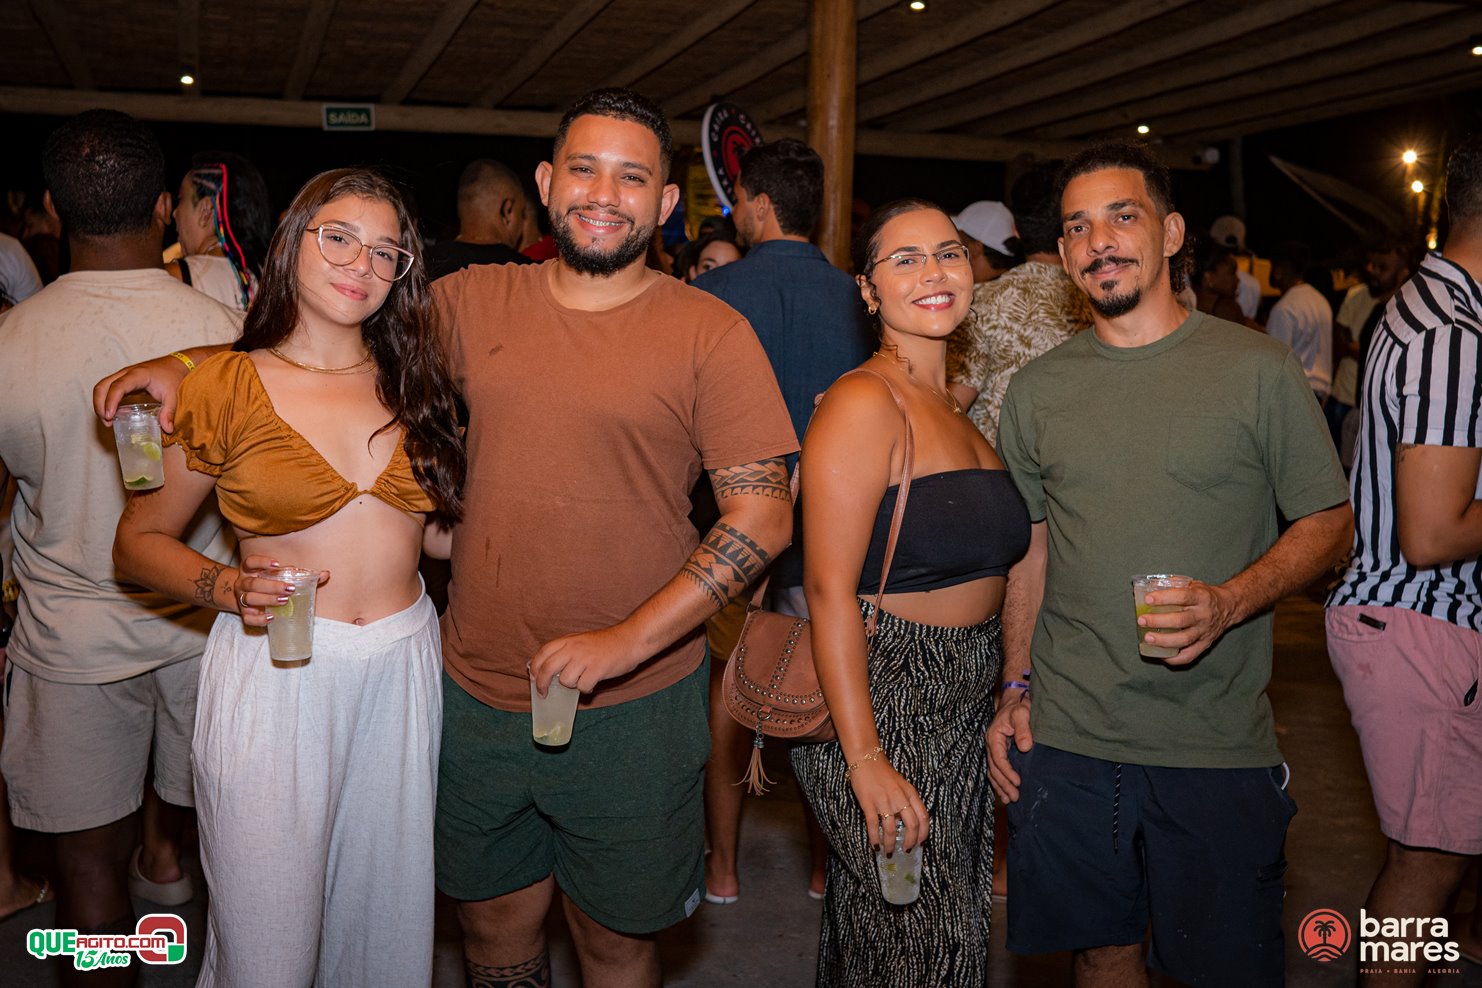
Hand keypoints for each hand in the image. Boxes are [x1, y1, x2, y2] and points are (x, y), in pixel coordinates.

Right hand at [93, 354, 189, 429]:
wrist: (176, 364)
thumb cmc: (174, 377)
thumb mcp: (173, 395)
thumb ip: (169, 412)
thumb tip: (167, 429)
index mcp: (138, 374)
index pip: (118, 386)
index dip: (110, 401)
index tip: (109, 416)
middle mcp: (126, 373)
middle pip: (102, 386)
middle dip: (99, 405)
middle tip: (107, 422)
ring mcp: (123, 376)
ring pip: (102, 387)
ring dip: (100, 404)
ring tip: (108, 421)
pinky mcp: (124, 381)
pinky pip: (109, 390)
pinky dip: (107, 402)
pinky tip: (116, 415)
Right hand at [234, 555, 329, 627]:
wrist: (246, 599)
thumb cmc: (268, 584)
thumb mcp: (280, 577)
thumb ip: (302, 575)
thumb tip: (325, 574)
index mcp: (250, 571)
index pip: (250, 562)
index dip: (262, 562)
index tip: (277, 564)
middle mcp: (243, 583)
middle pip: (253, 583)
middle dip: (272, 586)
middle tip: (290, 588)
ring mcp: (241, 599)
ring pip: (249, 599)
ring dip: (267, 600)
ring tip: (284, 601)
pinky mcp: (244, 614)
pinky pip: (248, 618)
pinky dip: (259, 619)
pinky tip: (272, 617)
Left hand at [529, 624, 645, 694]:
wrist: (630, 640)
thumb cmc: (606, 643)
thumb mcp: (581, 640)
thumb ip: (565, 650)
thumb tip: (546, 667)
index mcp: (568, 640)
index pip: (542, 653)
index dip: (534, 668)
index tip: (533, 678)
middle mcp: (574, 648)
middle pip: (547, 668)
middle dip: (541, 684)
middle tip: (543, 693)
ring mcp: (585, 658)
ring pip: (565, 680)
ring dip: (571, 686)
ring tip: (581, 681)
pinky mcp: (597, 669)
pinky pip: (583, 686)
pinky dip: (586, 689)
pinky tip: (593, 684)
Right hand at [848, 758, 927, 851]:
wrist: (867, 760)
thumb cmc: (884, 773)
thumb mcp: (902, 784)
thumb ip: (907, 801)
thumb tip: (907, 823)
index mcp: (910, 793)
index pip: (923, 816)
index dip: (923, 833)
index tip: (920, 843)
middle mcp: (900, 798)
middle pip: (911, 825)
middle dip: (910, 842)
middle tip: (906, 850)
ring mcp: (884, 802)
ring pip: (891, 829)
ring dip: (891, 844)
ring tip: (889, 851)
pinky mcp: (869, 804)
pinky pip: (873, 826)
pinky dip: (875, 838)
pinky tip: (875, 846)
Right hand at [987, 690, 1032, 802]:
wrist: (1014, 699)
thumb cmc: (1019, 705)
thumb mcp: (1022, 713)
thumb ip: (1024, 729)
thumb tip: (1024, 747)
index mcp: (994, 736)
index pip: (998, 759)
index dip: (1007, 772)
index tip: (1018, 782)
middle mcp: (991, 743)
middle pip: (994, 768)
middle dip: (1003, 784)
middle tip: (1014, 797)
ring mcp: (993, 747)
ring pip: (993, 770)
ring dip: (1000, 786)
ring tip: (1009, 800)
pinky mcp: (998, 750)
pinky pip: (995, 768)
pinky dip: (999, 781)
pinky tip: (1004, 792)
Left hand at [1137, 580, 1237, 665]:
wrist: (1228, 607)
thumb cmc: (1204, 595)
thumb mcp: (1192, 584)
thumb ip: (1171, 585)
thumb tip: (1144, 588)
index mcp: (1201, 597)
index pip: (1182, 596)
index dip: (1164, 598)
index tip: (1148, 599)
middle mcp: (1204, 615)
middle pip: (1181, 620)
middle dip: (1159, 621)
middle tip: (1142, 620)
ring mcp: (1205, 631)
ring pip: (1185, 639)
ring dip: (1164, 641)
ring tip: (1148, 638)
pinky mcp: (1205, 644)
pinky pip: (1190, 655)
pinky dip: (1175, 659)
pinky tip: (1161, 655)